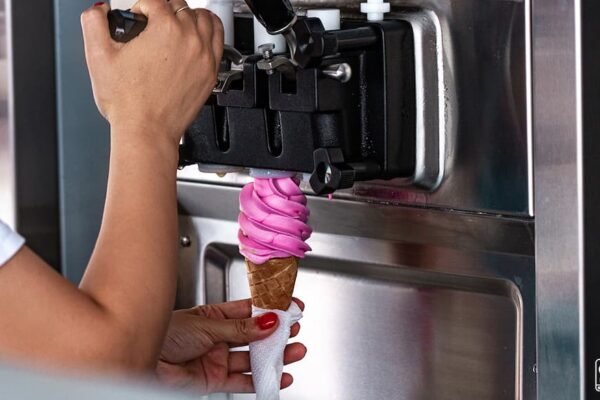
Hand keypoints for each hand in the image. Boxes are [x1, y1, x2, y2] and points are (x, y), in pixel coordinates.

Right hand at [81, 0, 223, 145]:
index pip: (155, 0)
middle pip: (180, 6)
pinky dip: (209, 30)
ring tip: (176, 22)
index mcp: (165, 29)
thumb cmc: (128, 102)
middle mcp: (189, 39)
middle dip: (162, 10)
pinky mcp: (211, 72)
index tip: (136, 17)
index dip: (140, 6)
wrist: (147, 131)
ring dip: (188, 15)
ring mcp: (204, 56)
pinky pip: (218, 39)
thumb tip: (99, 10)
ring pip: (203, 18)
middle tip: (151, 23)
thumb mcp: (98, 56)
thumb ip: (94, 23)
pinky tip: (199, 33)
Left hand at [156, 298, 306, 393]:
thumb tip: (267, 321)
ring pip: (253, 358)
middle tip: (296, 330)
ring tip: (296, 352)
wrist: (142, 360)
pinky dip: (262, 379)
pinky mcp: (215, 379)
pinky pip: (244, 380)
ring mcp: (218, 358)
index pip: (249, 310)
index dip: (271, 309)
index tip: (290, 306)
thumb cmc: (165, 334)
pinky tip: (279, 375)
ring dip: (275, 356)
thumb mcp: (208, 325)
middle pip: (255, 335)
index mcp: (215, 315)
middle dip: (277, 334)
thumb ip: (241, 328)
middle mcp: (218, 336)